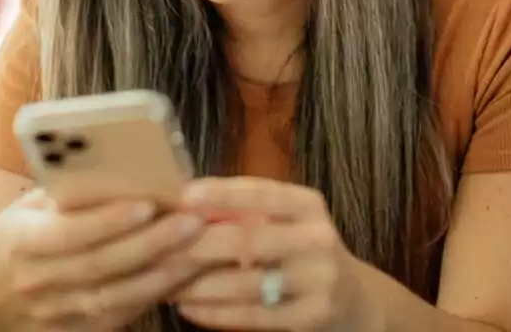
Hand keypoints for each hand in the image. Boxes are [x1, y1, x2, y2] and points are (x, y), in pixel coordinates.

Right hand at [0, 189, 208, 331]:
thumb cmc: (0, 249)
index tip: (148, 203)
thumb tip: (111, 173)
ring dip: (160, 275)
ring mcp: (56, 314)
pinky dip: (148, 298)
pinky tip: (176, 279)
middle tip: (192, 221)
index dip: (111, 220)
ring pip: (116, 297)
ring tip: (195, 251)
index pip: (72, 232)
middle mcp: (38, 282)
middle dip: (152, 242)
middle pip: (103, 265)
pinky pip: (117, 318)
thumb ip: (59, 199)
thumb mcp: (18, 214)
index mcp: (21, 243)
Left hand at [171, 178, 359, 330]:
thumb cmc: (300, 250)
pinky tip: (187, 308)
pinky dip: (214, 312)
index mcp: (308, 205)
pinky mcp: (311, 318)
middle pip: (246, 240)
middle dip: (194, 245)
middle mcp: (317, 239)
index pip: (262, 193)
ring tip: (162, 280)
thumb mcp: (286, 220)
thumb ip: (246, 210)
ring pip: (244, 283)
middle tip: (155, 247)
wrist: (355, 301)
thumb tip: (183, 202)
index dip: (222, 193)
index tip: (184, 195)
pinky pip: (252, 316)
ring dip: (196, 284)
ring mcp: (318, 282)